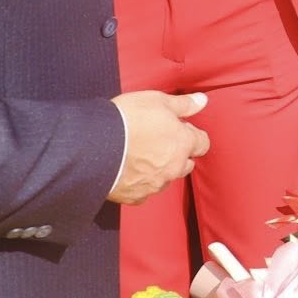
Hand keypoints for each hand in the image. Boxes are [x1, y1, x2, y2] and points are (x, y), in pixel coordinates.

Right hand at [109, 91, 209, 205]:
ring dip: (160, 169)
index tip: (178, 128)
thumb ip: (184, 104)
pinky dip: (140, 183)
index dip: (191, 135)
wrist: (94, 145)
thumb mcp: (157, 100)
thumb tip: (203, 101)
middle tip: (157, 141)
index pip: (202, 144)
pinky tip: (128, 172)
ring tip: (140, 157)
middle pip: (186, 164)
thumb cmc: (128, 118)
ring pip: (165, 178)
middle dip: (178, 154)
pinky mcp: (135, 196)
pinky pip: (144, 191)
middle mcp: (174, 168)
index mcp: (183, 144)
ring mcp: (155, 184)